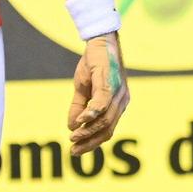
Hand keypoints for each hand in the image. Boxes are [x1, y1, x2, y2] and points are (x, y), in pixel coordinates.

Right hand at [68, 33, 128, 155]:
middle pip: (107, 129)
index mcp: (117, 104)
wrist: (100, 40)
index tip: (77, 151)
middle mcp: (121, 101)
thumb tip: (71, 126)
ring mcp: (118, 92)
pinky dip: (90, 114)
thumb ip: (79, 107)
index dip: (92, 142)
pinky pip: (102, 103)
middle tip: (73, 151)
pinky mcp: (110, 82)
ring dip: (88, 131)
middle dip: (89, 142)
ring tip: (73, 137)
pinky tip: (79, 122)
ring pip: (105, 120)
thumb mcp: (83, 88)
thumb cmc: (93, 63)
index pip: (107, 130)